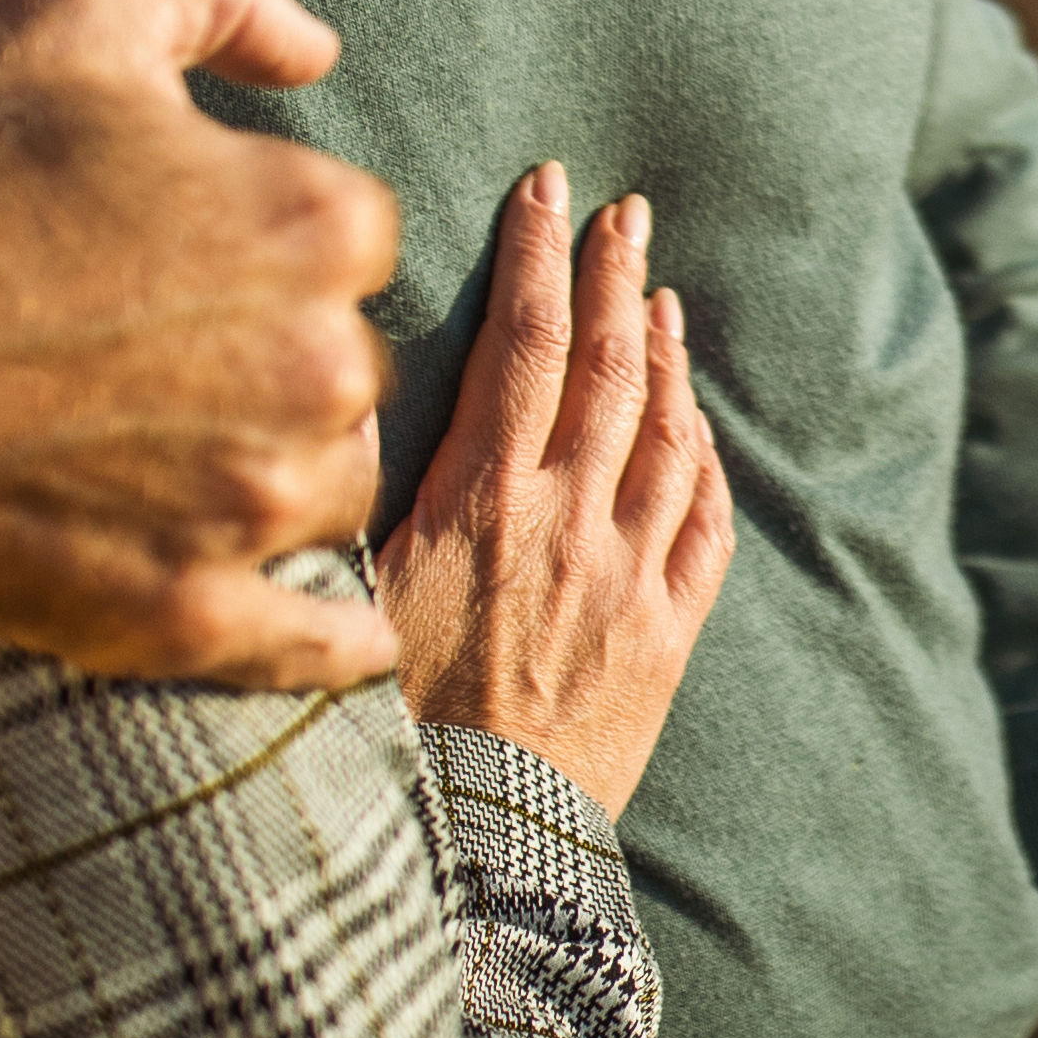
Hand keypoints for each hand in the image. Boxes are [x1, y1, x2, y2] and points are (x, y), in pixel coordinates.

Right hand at [0, 0, 402, 689]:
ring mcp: (246, 506)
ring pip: (327, 484)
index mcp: (310, 221)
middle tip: (143, 333)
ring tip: (154, 432)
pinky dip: (334, 642)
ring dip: (274, 464)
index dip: (265, 228)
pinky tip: (352, 641)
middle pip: (348, 363)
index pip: (354, 234)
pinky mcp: (181, 614)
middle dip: (274, 345)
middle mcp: (311, 369)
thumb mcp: (77, 17)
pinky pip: (311, 643)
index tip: (170, 238)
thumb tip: (316, 48)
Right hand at [371, 162, 734, 817]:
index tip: (548, 186)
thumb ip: (353, 490)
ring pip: (668, 436)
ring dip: (667, 356)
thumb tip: (330, 402)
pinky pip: (704, 528)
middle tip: (625, 212)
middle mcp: (565, 523)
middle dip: (616, 275)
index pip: (524, 339)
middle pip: (608, 366)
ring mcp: (626, 580)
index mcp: (480, 500)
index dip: (539, 253)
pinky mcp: (665, 641)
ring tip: (663, 297)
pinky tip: (700, 429)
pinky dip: (708, 462)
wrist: (471, 851)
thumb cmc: (381, 724)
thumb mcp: (342, 590)